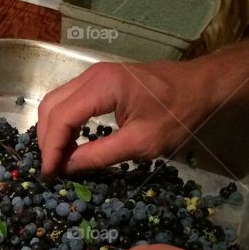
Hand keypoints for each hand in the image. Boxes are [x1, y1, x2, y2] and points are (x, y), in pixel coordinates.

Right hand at [35, 61, 216, 178]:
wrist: (202, 86)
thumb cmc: (178, 114)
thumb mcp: (142, 142)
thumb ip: (101, 155)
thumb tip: (67, 168)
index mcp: (103, 87)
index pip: (61, 118)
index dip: (51, 148)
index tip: (50, 174)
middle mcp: (92, 75)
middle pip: (51, 107)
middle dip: (46, 140)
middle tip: (52, 168)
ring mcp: (93, 75)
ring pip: (55, 102)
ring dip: (52, 131)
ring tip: (58, 158)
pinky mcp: (98, 80)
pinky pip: (68, 100)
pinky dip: (62, 122)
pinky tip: (69, 142)